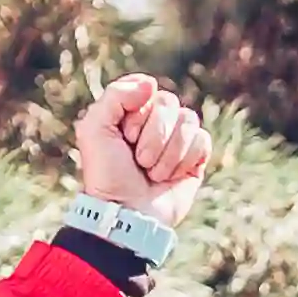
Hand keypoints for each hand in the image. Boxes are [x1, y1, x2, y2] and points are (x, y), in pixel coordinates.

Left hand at [71, 75, 212, 212]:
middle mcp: (156, 122)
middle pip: (169, 103)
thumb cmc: (107, 174)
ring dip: (168, 151)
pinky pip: (202, 140)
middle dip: (153, 136)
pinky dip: (185, 159)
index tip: (124, 138)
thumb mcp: (95, 128)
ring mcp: (177, 140)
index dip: (136, 115)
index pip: (147, 90)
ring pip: (188, 120)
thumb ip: (115, 95)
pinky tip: (171, 176)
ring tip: (153, 172)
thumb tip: (151, 83)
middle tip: (139, 160)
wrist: (127, 213)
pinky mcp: (196, 159)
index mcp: (131, 111)